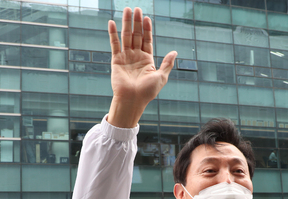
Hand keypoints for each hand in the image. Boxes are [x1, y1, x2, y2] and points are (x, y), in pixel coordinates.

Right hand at [107, 7, 176, 127]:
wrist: (133, 100)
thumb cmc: (148, 92)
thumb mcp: (161, 77)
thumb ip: (167, 63)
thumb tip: (175, 52)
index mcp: (147, 60)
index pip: (147, 40)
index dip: (147, 29)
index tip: (147, 17)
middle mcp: (136, 57)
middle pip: (137, 35)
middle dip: (137, 22)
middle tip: (136, 8)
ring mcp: (126, 58)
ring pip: (126, 37)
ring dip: (126, 23)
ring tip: (127, 10)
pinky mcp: (116, 61)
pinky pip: (114, 44)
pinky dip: (113, 33)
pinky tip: (112, 23)